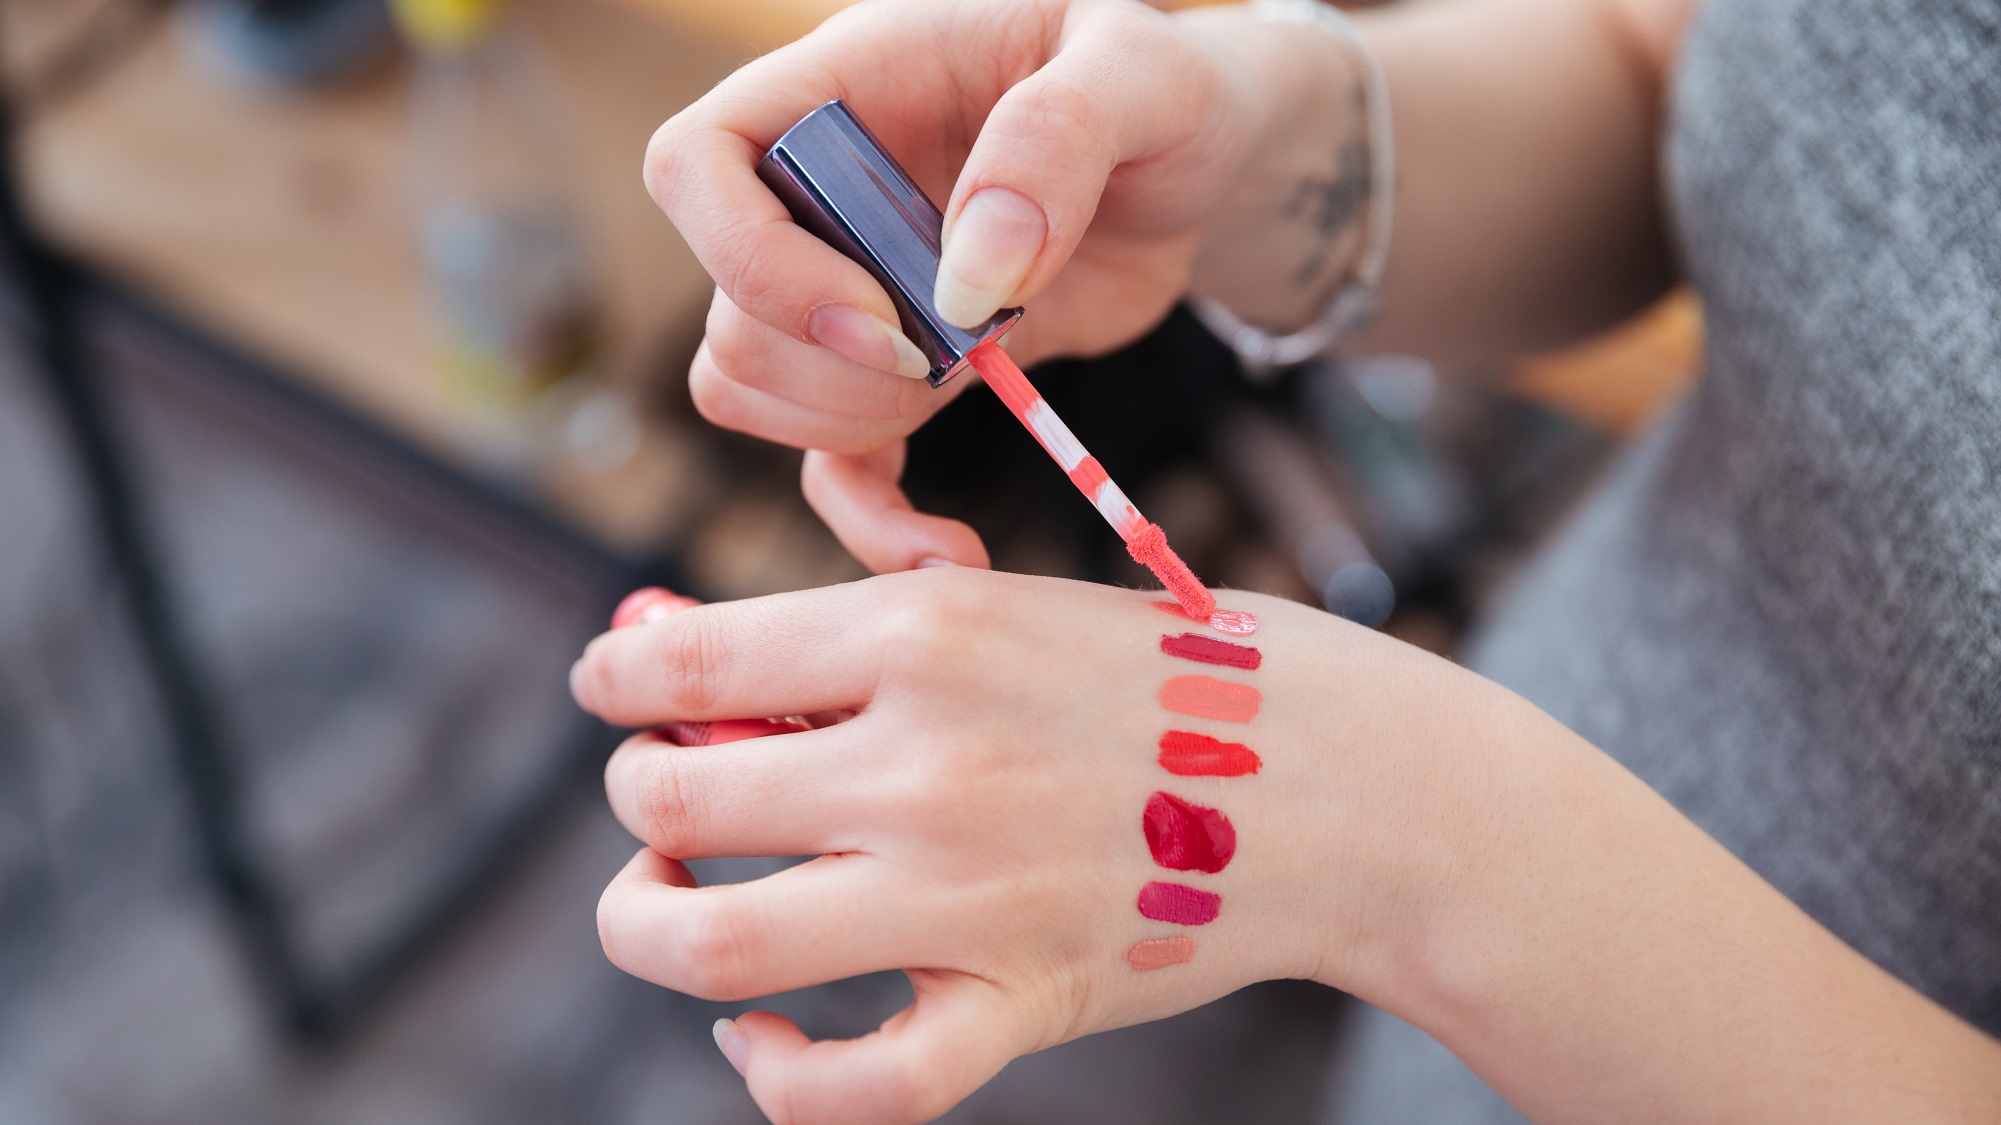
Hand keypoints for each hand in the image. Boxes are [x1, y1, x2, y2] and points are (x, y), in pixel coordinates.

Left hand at [571, 569, 1504, 1123]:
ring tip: (662, 903)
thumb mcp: (1006, 604)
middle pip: (666, 805)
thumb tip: (661, 652)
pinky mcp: (1021, 1002)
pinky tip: (759, 1037)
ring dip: (641, 928)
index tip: (615, 697)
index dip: (611, 686)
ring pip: (711, 951)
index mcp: (923, 633)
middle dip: (633, 799)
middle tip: (663, 796)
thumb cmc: (1162, 673)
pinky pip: (853, 1087)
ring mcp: (969, 895)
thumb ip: (843, 629)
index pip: (680, 668)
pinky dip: (773, 1075)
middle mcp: (928, 762)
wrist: (1340, 778)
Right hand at [647, 0, 1321, 571]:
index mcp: (838, 91)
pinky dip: (874, 518)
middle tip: (965, 349)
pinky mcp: (895, 374)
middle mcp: (812, 195)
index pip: (696, 164)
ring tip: (982, 377)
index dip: (752, 260)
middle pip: (729, 313)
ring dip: (857, 423)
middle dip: (841, 367)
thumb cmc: (1159, 90)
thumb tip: (972, 274)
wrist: (1198, 166)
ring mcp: (843, 292)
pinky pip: (829, 465)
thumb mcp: (1139, 73)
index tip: (880, 315)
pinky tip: (950, 548)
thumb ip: (1058, 141)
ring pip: (754, 393)